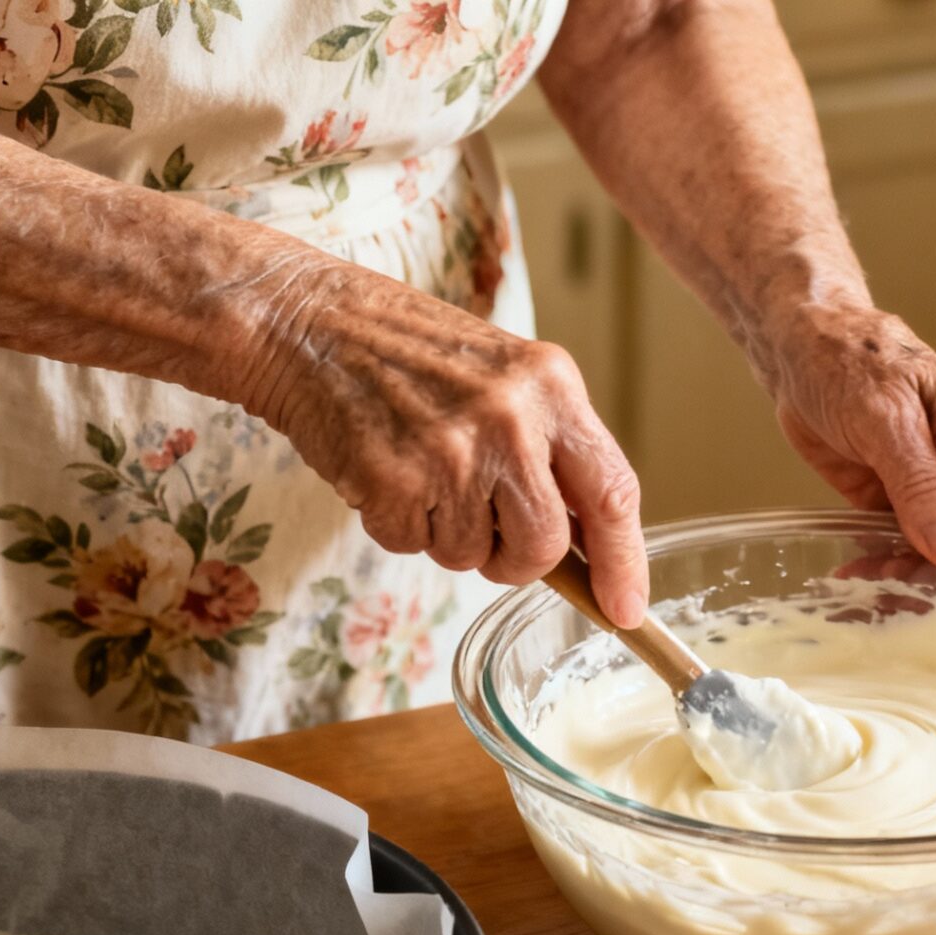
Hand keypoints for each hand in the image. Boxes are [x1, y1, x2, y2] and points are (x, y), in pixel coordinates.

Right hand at [245, 252, 649, 625]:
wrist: (309, 323)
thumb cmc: (408, 353)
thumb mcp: (504, 377)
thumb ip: (549, 448)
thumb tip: (583, 549)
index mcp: (551, 385)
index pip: (612, 492)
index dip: (623, 562)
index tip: (626, 611)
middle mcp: (511, 418)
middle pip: (543, 546)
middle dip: (514, 560)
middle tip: (480, 527)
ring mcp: (452, 452)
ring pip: (473, 557)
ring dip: (444, 535)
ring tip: (420, 470)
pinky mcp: (394, 482)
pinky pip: (413, 548)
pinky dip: (396, 525)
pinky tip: (383, 470)